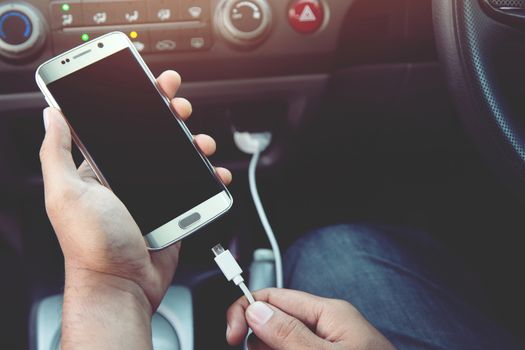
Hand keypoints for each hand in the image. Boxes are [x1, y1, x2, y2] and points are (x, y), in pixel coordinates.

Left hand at [39, 71, 230, 348]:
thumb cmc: (92, 246)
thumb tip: (52, 114)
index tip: (151, 84)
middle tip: (179, 105)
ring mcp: (152, 195)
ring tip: (201, 142)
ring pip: (178, 158)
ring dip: (194, 143)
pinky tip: (214, 174)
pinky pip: (194, 187)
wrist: (123, 286)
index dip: (136, 102)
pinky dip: (208, 178)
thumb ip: (57, 152)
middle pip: (153, 136)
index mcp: (100, 170)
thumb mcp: (66, 194)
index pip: (118, 125)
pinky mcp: (173, 210)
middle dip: (169, 115)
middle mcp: (126, 179)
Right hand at [226, 288, 395, 349]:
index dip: (247, 311)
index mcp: (328, 313)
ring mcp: (326, 345)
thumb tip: (256, 310)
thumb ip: (290, 334)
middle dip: (260, 343)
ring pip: (281, 344)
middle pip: (275, 322)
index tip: (232, 337)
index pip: (275, 297)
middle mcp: (326, 326)